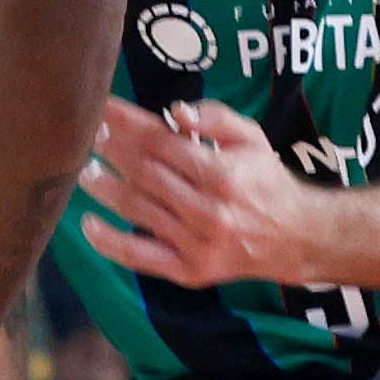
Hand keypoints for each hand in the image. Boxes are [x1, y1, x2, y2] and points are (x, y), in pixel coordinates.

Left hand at [75, 97, 312, 286]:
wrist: (294, 237)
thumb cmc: (264, 180)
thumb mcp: (252, 138)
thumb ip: (216, 118)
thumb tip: (175, 112)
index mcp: (221, 174)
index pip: (160, 141)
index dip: (126, 124)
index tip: (101, 109)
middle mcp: (206, 210)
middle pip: (144, 173)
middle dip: (112, 151)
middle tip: (88, 134)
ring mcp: (195, 244)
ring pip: (137, 210)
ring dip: (105, 188)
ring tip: (85, 171)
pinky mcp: (187, 271)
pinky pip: (140, 257)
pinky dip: (110, 242)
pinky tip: (89, 225)